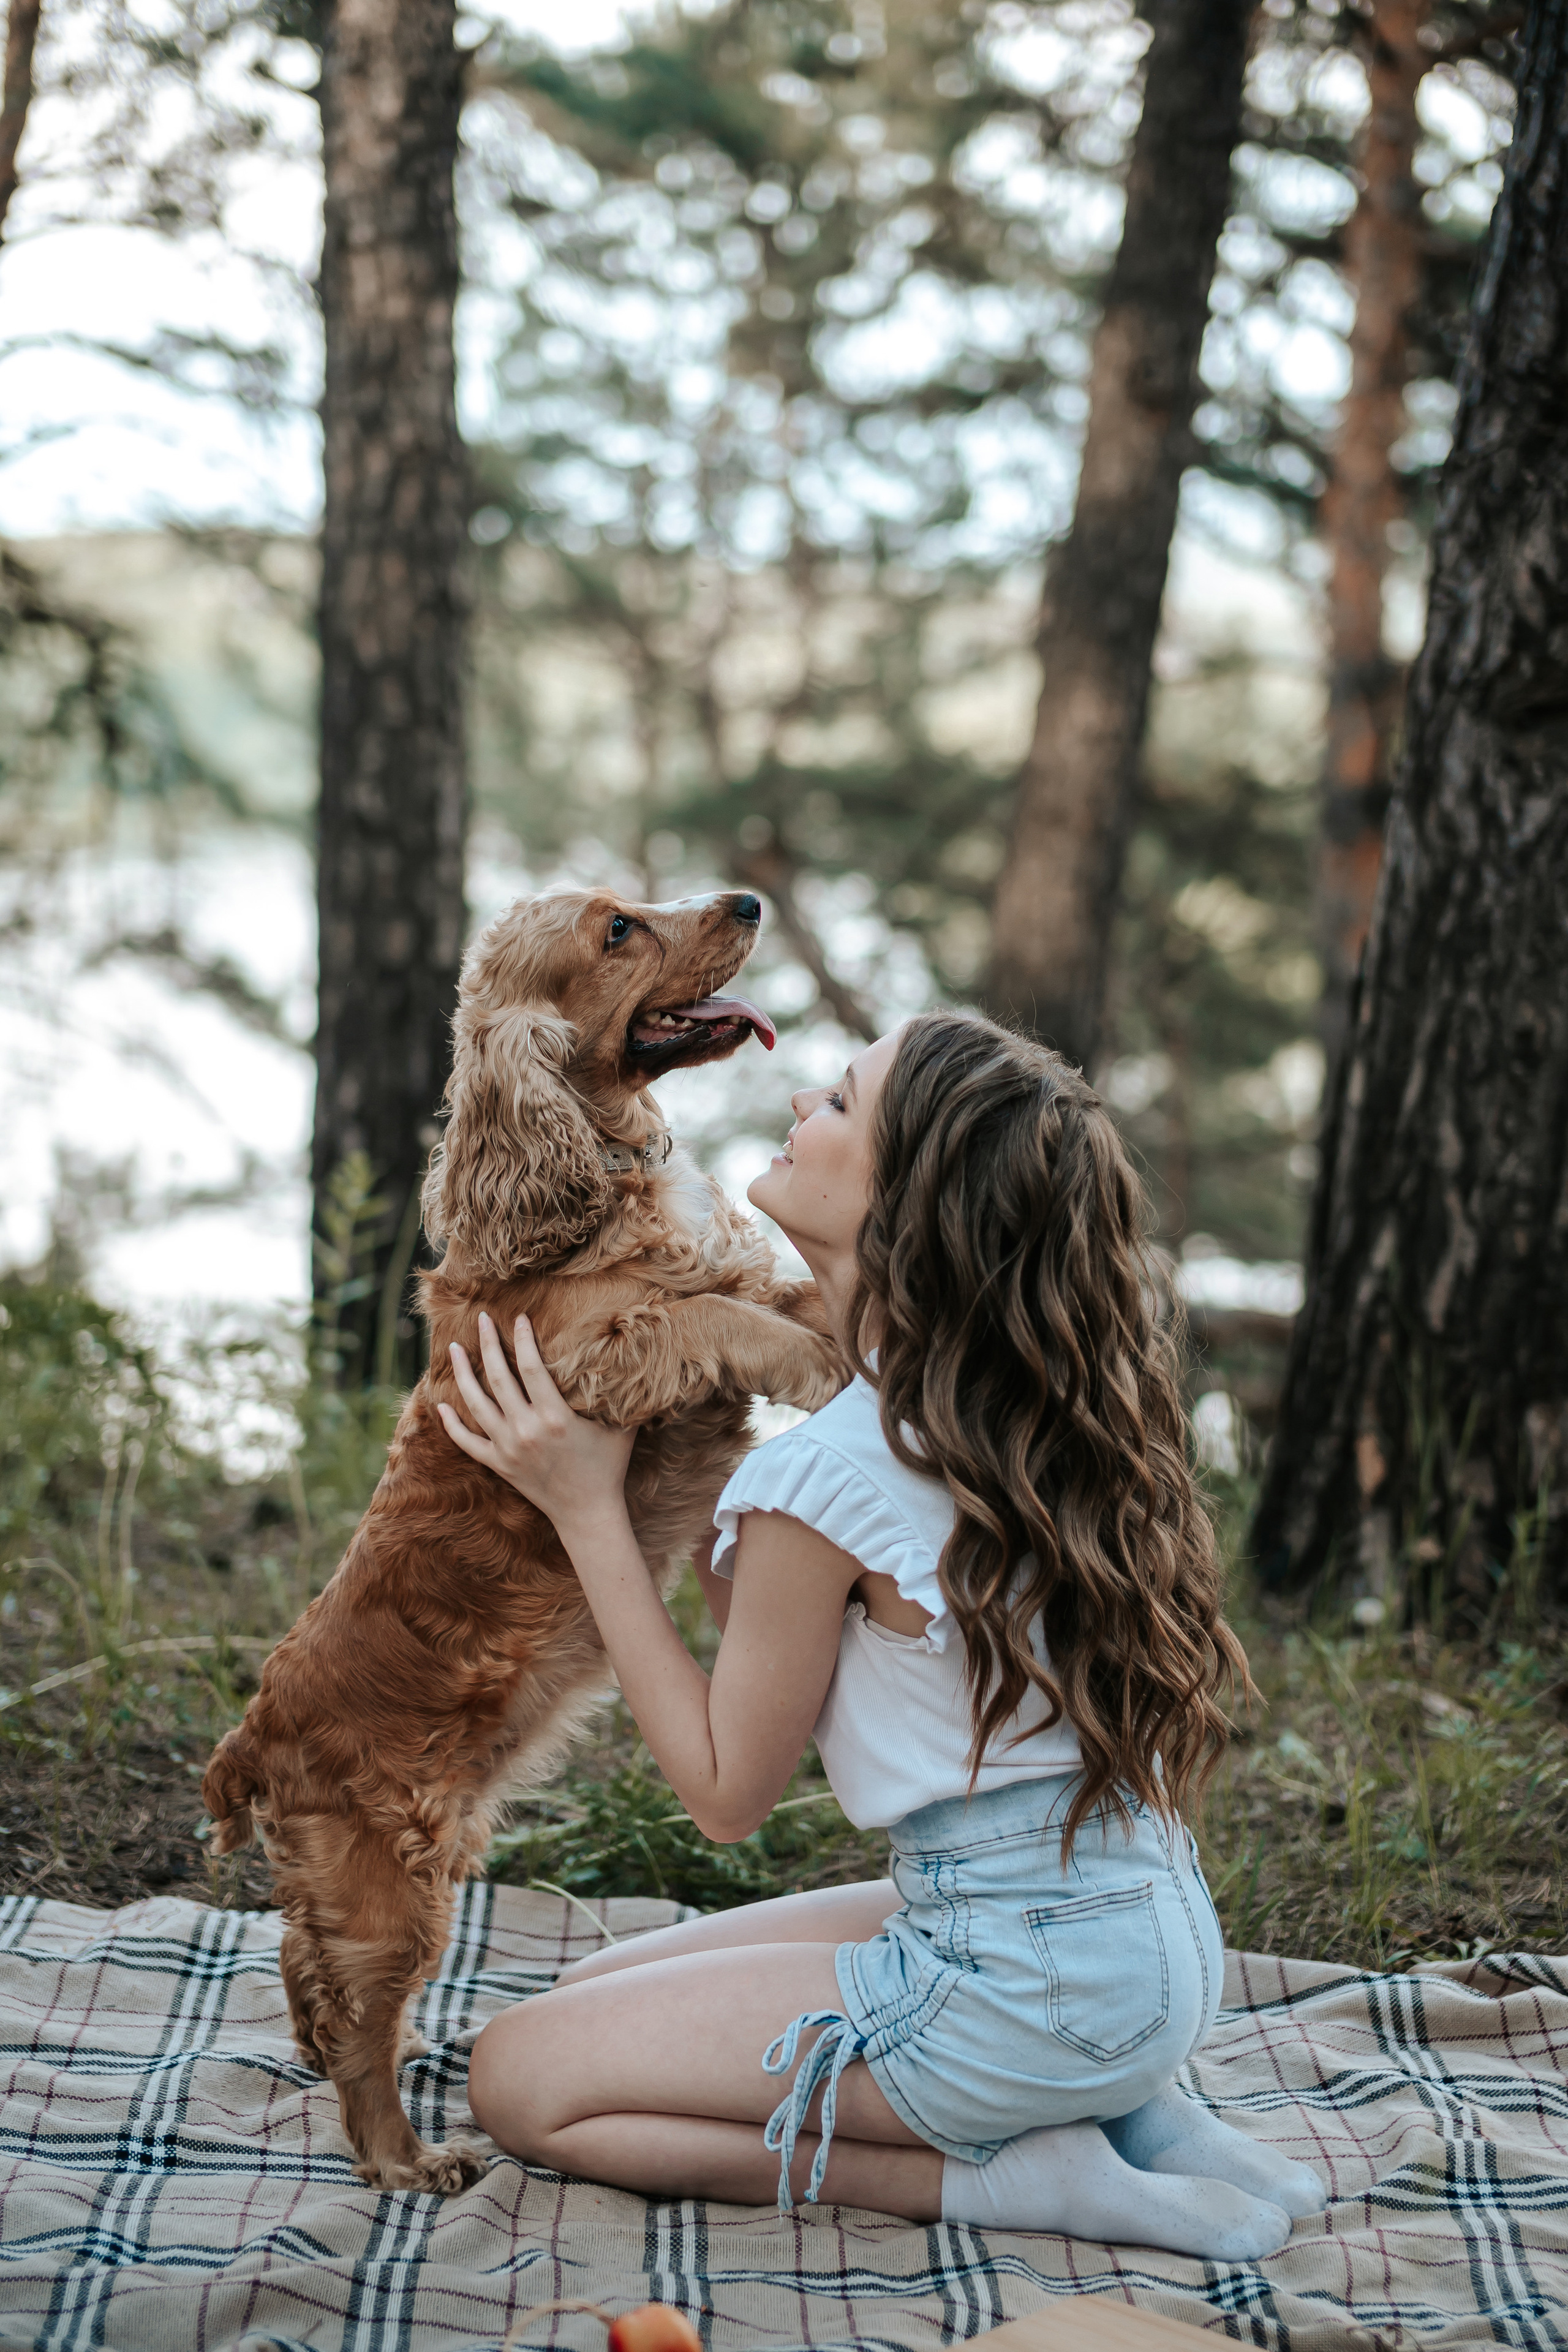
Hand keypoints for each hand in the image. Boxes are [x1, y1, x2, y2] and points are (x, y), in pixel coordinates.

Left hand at [437, 1312, 637, 1538]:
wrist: (587, 1513)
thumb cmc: (608, 1466)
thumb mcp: (620, 1427)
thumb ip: (618, 1395)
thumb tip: (630, 1359)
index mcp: (555, 1417)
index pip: (531, 1367)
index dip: (523, 1339)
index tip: (519, 1318)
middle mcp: (527, 1430)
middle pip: (498, 1378)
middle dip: (488, 1345)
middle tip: (481, 1319)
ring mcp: (509, 1448)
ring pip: (476, 1405)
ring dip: (463, 1375)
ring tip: (455, 1350)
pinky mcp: (499, 1465)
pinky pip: (467, 1442)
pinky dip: (452, 1424)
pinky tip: (442, 1404)